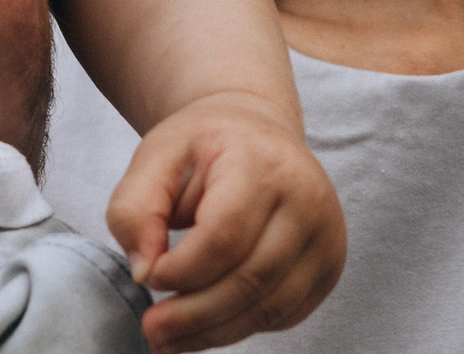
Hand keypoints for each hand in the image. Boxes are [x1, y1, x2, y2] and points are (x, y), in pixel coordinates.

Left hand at [107, 90, 345, 352]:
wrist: (256, 130)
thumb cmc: (204, 145)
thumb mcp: (154, 158)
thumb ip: (135, 210)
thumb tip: (144, 272)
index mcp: (262, 161)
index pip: (225, 235)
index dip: (183, 269)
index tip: (150, 277)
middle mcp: (307, 197)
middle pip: (251, 279)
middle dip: (196, 314)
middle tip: (154, 330)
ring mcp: (326, 234)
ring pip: (272, 307)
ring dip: (217, 331)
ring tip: (172, 338)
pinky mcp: (329, 264)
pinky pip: (286, 314)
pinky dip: (242, 327)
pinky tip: (207, 326)